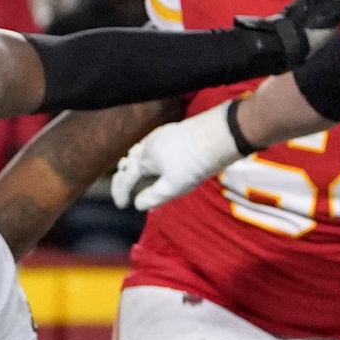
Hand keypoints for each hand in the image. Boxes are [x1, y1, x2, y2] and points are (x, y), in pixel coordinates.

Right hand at [111, 100, 241, 209]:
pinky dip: (147, 157)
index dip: (121, 194)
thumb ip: (152, 197)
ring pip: (139, 152)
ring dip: (134, 165)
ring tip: (135, 174)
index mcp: (143, 159)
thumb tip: (138, 204)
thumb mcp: (172, 187)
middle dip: (123, 178)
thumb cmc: (193, 164)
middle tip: (124, 190)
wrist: (218, 135)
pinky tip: (156, 161)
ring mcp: (160, 136)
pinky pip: (151, 146)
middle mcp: (147, 145)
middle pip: (128, 162)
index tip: (122, 206)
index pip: (125, 179)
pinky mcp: (173, 132)